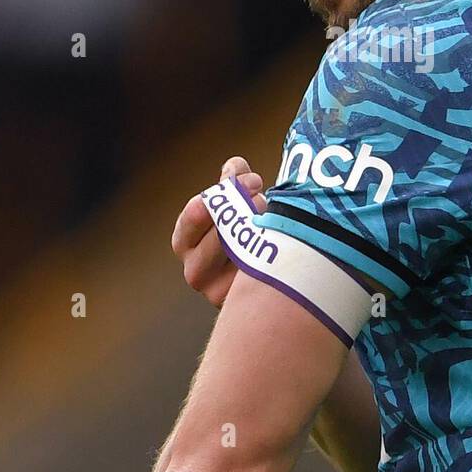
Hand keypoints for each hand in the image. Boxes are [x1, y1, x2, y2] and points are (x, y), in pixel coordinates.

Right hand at [171, 156, 266, 307]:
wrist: (261, 277)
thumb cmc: (242, 232)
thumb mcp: (234, 205)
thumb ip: (233, 183)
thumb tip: (236, 167)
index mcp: (185, 243)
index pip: (193, 217)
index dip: (221, 195)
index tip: (248, 179)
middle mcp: (195, 271)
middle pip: (216, 239)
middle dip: (245, 210)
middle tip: (265, 194)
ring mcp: (217, 292)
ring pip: (239, 258)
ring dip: (260, 231)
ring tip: (276, 216)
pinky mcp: (243, 304)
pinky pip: (260, 276)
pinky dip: (274, 254)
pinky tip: (286, 240)